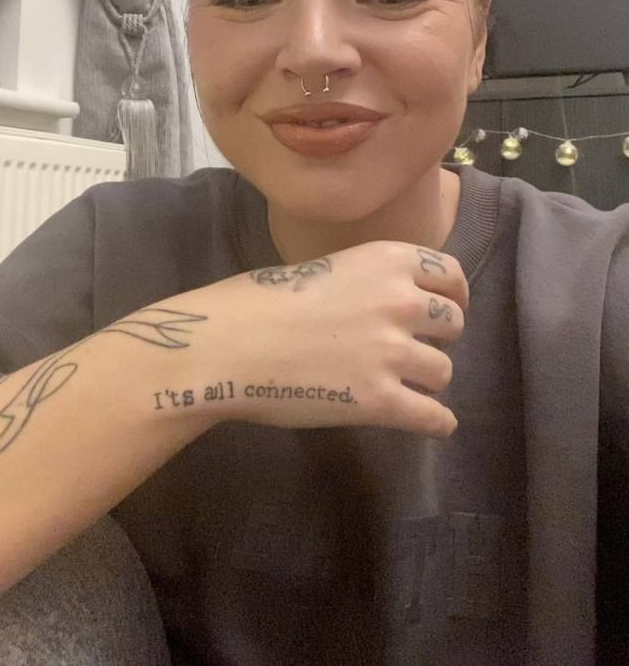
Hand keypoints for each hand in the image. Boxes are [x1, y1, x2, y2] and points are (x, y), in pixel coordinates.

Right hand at [161, 239, 466, 437]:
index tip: (446, 308)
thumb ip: (368, 282)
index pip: (450, 275)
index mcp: (387, 260)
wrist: (231, 344)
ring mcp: (393, 352)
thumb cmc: (262, 301)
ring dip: (427, 379)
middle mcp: (401, 301)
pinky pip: (434, 417)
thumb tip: (391, 304)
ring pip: (444, 371)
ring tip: (405, 385)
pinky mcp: (381, 400)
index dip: (453, 295)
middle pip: (453, 323)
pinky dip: (437, 423)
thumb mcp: (328, 267)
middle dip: (437, 337)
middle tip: (412, 349)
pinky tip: (432, 424)